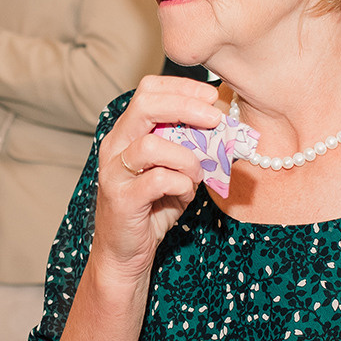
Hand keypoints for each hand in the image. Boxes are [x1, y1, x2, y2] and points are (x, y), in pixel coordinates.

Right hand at [92, 75, 223, 276]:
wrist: (126, 252)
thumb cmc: (152, 208)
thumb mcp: (177, 170)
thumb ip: (191, 146)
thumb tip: (225, 123)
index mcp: (127, 132)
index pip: (148, 90)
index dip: (182, 87)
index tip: (212, 96)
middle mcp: (115, 146)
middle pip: (144, 104)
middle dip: (186, 106)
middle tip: (215, 119)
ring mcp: (114, 172)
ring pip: (150, 145)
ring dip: (186, 157)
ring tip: (198, 172)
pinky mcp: (121, 199)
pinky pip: (157, 180)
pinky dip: (181, 183)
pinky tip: (186, 192)